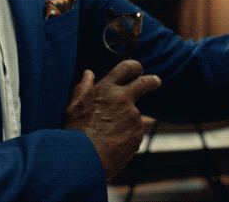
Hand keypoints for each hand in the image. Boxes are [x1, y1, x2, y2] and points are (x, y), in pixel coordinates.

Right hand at [63, 60, 161, 178]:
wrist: (82, 160)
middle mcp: (122, 98)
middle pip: (145, 83)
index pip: (127, 68)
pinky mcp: (138, 133)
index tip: (139, 71)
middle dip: (152, 81)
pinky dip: (127, 136)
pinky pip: (134, 132)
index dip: (135, 67)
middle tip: (156, 81)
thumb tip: (88, 73)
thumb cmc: (73, 133)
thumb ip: (82, 88)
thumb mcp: (73, 107)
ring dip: (126, 121)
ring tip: (106, 136)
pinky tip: (112, 145)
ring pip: (134, 114)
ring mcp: (133, 116)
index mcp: (106, 89)